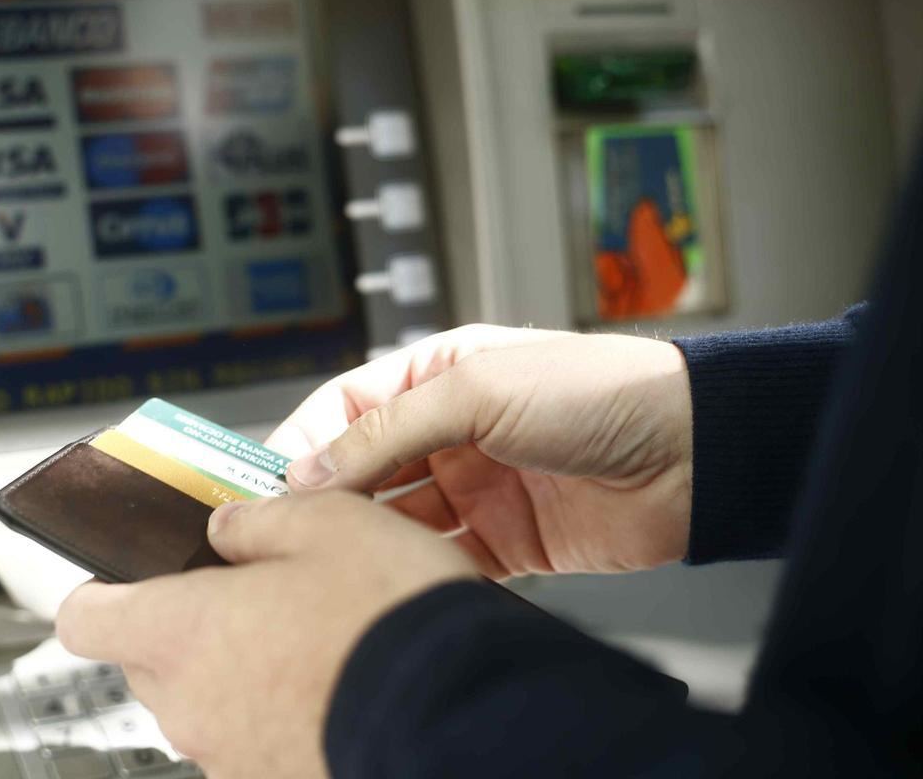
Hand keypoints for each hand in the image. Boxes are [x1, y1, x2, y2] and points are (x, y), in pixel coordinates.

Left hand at [56, 491, 476, 778]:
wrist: (463, 715)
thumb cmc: (390, 617)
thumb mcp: (329, 522)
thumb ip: (259, 519)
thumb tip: (228, 528)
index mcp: (183, 630)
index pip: (85, 617)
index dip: (101, 590)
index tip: (126, 575)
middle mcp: (192, 705)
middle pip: (151, 660)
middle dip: (191, 624)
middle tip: (253, 592)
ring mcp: (232, 759)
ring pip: (210, 703)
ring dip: (243, 671)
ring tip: (315, 639)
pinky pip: (256, 742)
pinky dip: (282, 714)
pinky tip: (338, 685)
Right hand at [266, 325, 692, 575]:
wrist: (693, 451)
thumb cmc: (598, 390)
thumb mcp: (477, 389)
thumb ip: (388, 429)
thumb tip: (310, 469)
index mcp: (438, 377)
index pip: (345, 409)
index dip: (302, 445)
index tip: (264, 485)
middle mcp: (451, 432)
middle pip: (364, 469)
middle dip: (326, 499)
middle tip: (284, 532)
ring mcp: (477, 488)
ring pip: (397, 521)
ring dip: (368, 539)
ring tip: (334, 560)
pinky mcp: (506, 542)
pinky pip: (444, 560)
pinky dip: (417, 571)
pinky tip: (393, 580)